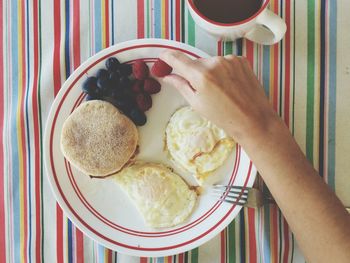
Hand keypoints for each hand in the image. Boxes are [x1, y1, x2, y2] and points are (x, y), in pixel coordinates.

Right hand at [160, 50, 280, 142]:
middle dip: (195, 73)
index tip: (163, 56)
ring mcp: (230, 59)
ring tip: (220, 91)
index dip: (167, 57)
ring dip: (210, 72)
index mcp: (201, 75)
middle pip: (196, 63)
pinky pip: (224, 62)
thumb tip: (168, 76)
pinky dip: (223, 71)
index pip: (177, 58)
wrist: (253, 119)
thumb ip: (181, 85)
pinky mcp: (241, 60)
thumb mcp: (197, 104)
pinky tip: (229, 85)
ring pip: (211, 63)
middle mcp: (215, 62)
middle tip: (202, 91)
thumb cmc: (224, 116)